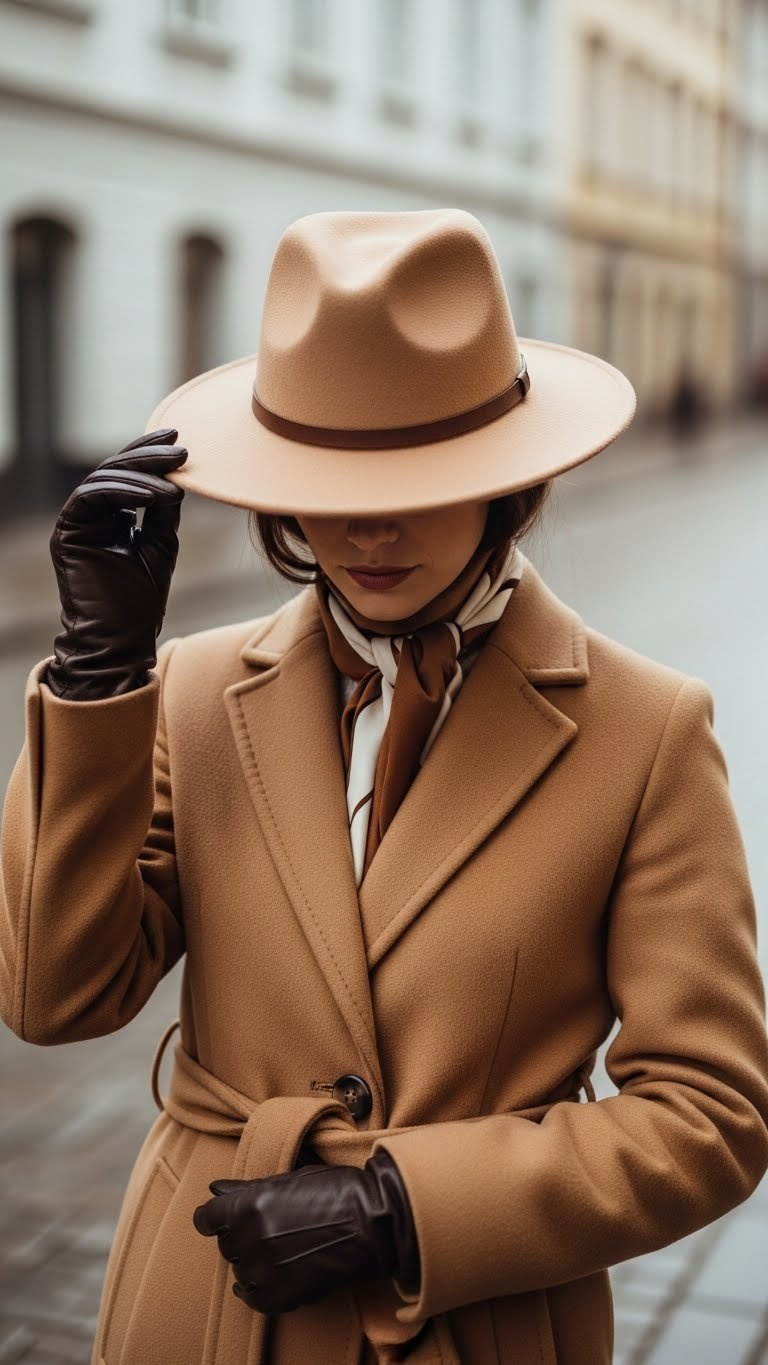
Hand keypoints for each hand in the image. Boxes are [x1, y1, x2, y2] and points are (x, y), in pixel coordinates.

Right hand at [46, 431, 186, 699]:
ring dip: (141, 474)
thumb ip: (161, 509)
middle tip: (180, 450)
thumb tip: (174, 475)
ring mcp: (76, 522)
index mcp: (110, 517)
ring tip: (175, 481)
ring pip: (103, 478)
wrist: (120, 640)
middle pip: (114, 469)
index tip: (180, 441)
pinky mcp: (67, 532)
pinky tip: (155, 495)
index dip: (149, 453)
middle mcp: (90, 515)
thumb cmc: (141, 600)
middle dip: (148, 456)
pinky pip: (91, 496)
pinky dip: (124, 491)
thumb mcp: (160, 544)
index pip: (127, 474)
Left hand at [192, 1150, 419, 1314]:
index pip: (207, 1218)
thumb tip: (215, 1189)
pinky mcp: (281, 1294)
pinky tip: (274, 1276)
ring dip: (254, 1262)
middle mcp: (251, 1237)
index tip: (222, 1219)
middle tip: (272, 1229)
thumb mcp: (290, 1179)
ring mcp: (264, 1269)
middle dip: (242, 1236)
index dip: (215, 1218)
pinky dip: (259, 1289)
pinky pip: (253, 1298)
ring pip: (240, 1271)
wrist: (373, 1222)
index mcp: (250, 1203)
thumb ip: (248, 1188)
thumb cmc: (336, 1190)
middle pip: (226, 1244)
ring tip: (282, 1250)